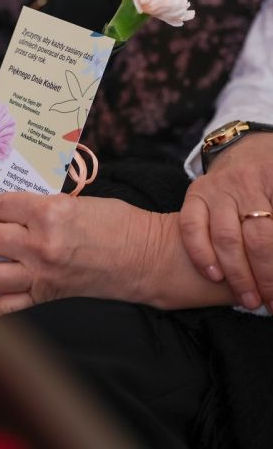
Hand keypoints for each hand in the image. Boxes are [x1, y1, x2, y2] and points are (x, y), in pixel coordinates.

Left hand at [0, 192, 161, 317]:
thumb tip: (8, 210)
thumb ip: (40, 206)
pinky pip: (8, 307)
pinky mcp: (48, 296)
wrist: (148, 256)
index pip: (0, 205)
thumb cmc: (118, 223)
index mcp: (48, 212)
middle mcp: (40, 244)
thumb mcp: (76, 201)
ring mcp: (42, 274)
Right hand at [180, 133, 272, 310]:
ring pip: (226, 238)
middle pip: (259, 239)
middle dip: (265, 277)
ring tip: (249, 299)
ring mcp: (218, 188)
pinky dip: (201, 254)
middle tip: (271, 303)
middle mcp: (248, 182)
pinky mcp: (195, 193)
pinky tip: (214, 276)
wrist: (245, 154)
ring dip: (237, 274)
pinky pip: (192, 227)